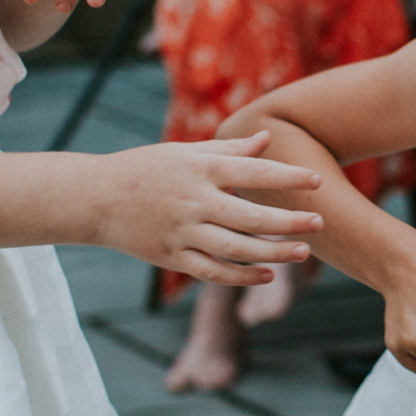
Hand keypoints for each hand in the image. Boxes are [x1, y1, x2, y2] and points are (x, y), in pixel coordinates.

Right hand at [97, 129, 322, 283]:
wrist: (95, 198)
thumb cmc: (146, 168)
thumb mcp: (185, 152)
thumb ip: (229, 150)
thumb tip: (268, 140)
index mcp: (199, 170)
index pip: (252, 173)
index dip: (286, 178)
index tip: (317, 180)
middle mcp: (193, 202)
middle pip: (249, 217)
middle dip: (288, 221)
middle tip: (320, 222)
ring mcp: (182, 233)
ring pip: (235, 249)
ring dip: (272, 253)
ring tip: (303, 252)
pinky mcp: (171, 257)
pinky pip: (212, 271)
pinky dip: (241, 275)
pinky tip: (267, 274)